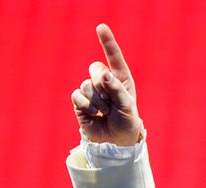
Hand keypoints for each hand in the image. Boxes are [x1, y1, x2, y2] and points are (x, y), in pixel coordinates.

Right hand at [71, 24, 141, 145]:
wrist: (115, 142)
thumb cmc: (126, 122)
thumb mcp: (127, 105)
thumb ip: (116, 88)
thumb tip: (104, 73)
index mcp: (120, 78)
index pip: (114, 57)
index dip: (107, 42)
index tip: (100, 27)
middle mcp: (105, 81)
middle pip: (95, 68)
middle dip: (102, 85)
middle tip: (111, 102)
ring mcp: (91, 91)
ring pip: (86, 84)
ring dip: (98, 101)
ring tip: (106, 112)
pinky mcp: (80, 101)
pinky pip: (78, 95)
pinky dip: (87, 106)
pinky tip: (95, 114)